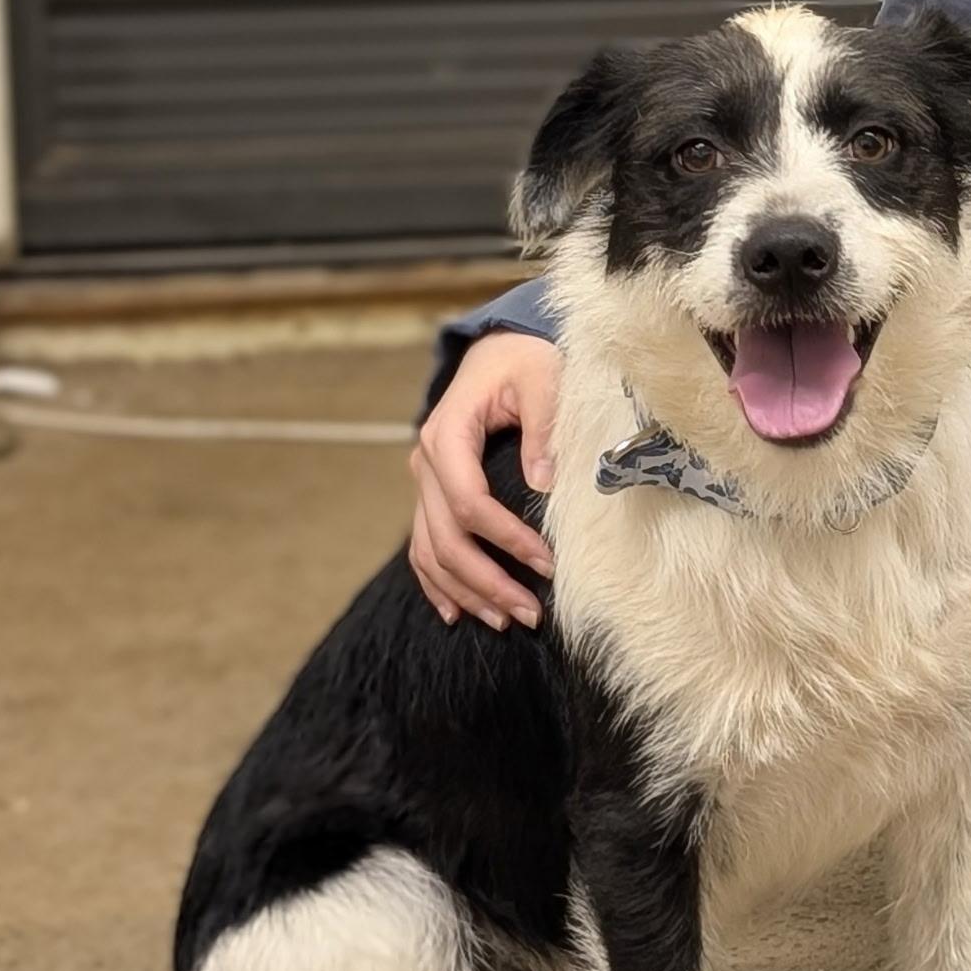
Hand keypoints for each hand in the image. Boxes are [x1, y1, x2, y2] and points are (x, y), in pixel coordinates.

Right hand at [410, 333, 561, 630]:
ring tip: (506, 621)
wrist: (500, 350)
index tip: (548, 565)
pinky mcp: (432, 493)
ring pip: (430, 551)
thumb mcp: (543, 378)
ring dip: (466, 592)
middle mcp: (427, 461)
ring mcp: (424, 481)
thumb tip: (543, 484)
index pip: (469, 502)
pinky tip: (456, 614)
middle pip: (446, 538)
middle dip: (487, 581)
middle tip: (530, 614)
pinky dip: (437, 583)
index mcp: (449, 433)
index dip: (506, 539)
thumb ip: (544, 426)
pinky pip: (423, 547)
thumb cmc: (525, 362)